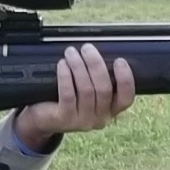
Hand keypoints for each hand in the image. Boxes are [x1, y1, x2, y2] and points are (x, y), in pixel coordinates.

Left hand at [14, 44, 134, 151]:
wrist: (44, 118)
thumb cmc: (68, 99)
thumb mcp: (88, 92)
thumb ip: (98, 78)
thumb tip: (99, 53)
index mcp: (110, 110)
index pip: (126, 98)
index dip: (126, 79)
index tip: (119, 61)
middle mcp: (100, 118)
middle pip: (104, 89)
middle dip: (96, 64)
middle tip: (87, 48)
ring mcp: (83, 121)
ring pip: (86, 90)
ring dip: (79, 66)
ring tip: (71, 52)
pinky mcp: (65, 119)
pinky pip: (68, 94)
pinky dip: (66, 76)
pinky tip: (62, 65)